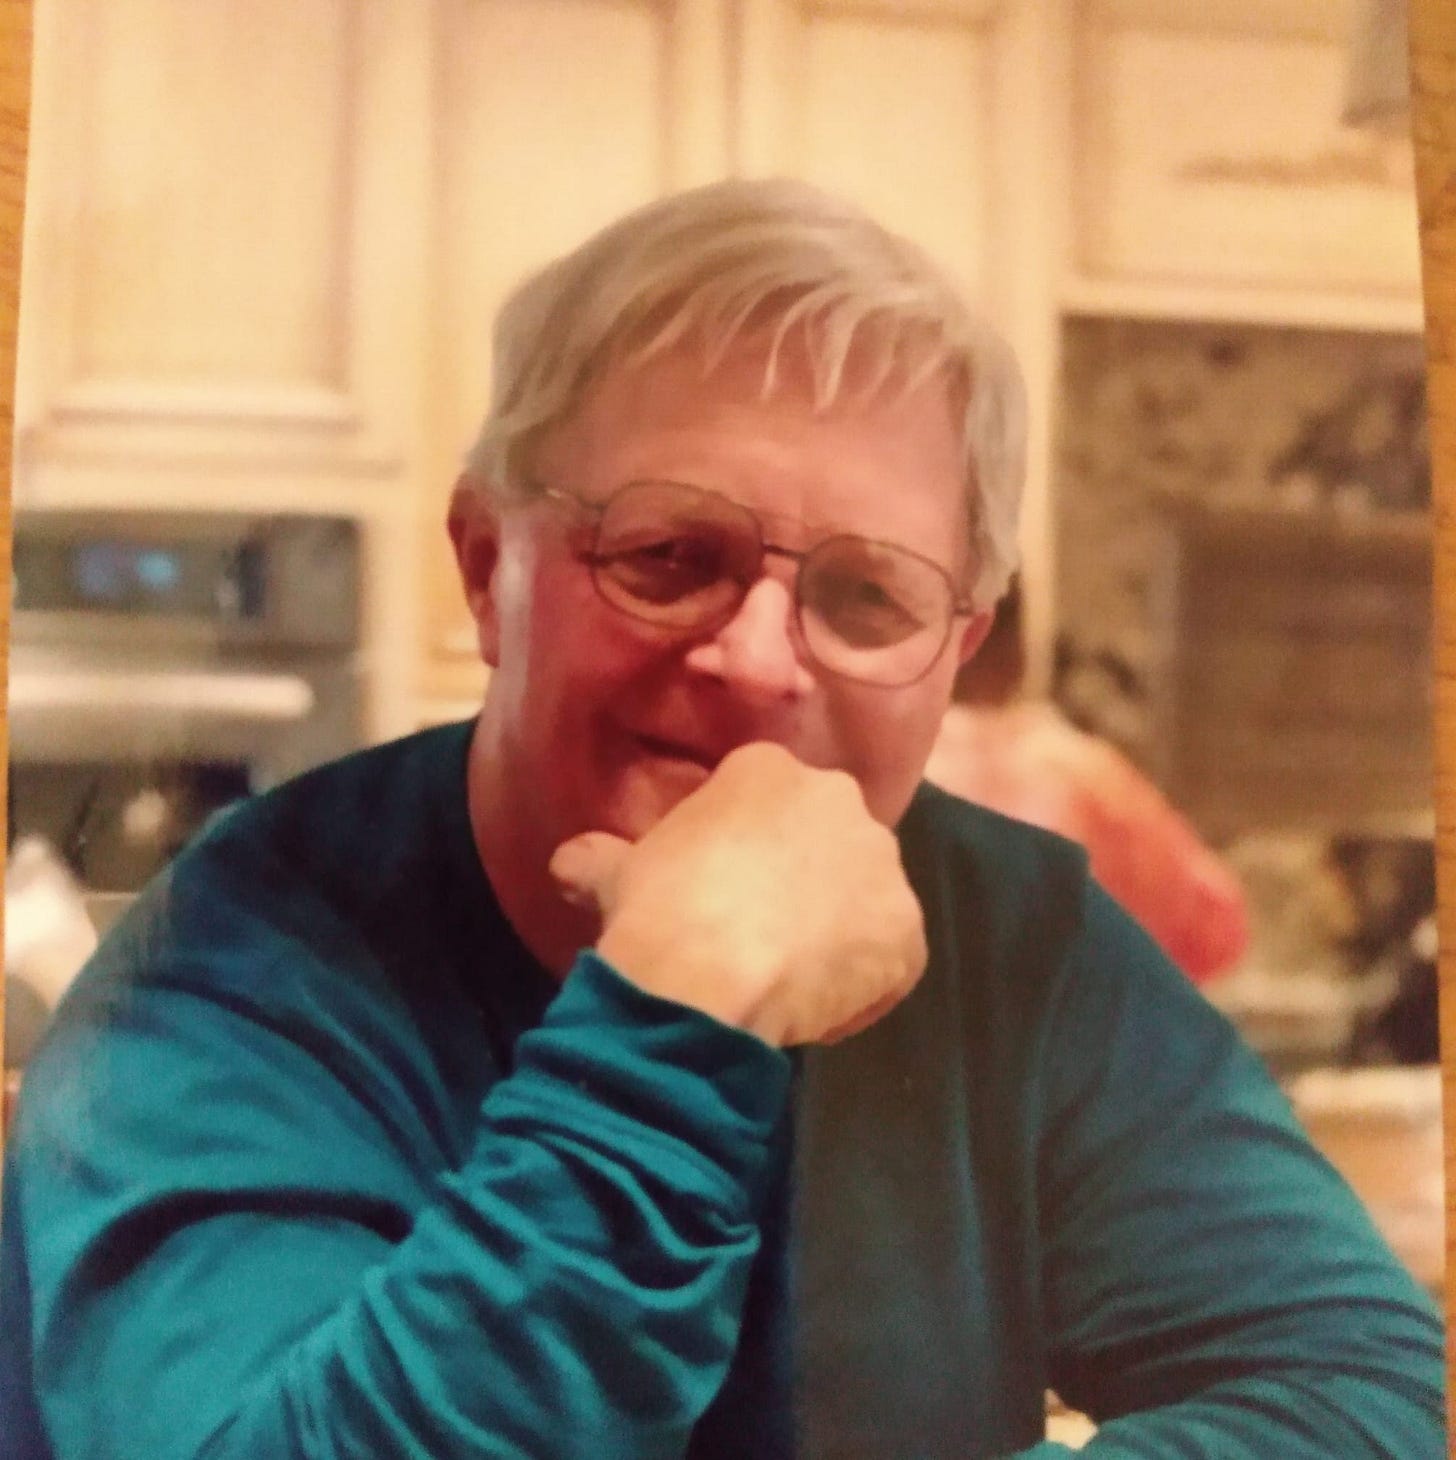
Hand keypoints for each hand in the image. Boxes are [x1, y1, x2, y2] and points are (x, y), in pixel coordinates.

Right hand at [549, 743, 925, 1046]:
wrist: (707, 974)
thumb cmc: (657, 907)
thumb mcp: (613, 873)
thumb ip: (599, 858)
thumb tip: (567, 861)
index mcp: (769, 770)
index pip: (768, 803)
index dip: (748, 853)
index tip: (722, 895)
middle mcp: (839, 800)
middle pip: (828, 841)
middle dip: (804, 880)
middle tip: (760, 932)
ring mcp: (882, 865)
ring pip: (865, 896)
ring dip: (838, 929)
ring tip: (790, 977)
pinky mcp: (907, 931)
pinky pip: (890, 959)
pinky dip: (864, 984)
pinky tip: (816, 1009)